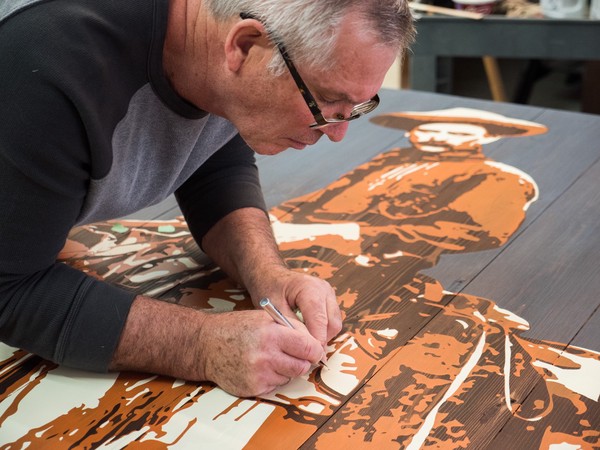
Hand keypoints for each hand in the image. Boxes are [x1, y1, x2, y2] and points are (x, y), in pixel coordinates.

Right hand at [198, 309, 324, 396]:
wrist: (206, 345)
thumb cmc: (237, 328)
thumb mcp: (265, 317)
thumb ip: (291, 327)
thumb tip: (314, 342)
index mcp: (272, 334)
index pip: (309, 348)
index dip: (314, 349)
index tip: (314, 349)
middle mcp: (266, 356)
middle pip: (303, 366)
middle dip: (302, 361)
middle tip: (294, 354)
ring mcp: (259, 375)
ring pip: (290, 377)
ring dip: (286, 369)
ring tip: (271, 357)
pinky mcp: (253, 388)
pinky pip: (276, 385)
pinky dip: (273, 378)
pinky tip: (260, 367)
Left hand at [254, 266, 341, 348]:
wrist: (271, 276)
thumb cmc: (270, 289)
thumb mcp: (275, 309)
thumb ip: (290, 327)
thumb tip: (304, 346)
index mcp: (310, 288)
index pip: (319, 319)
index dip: (316, 341)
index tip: (309, 357)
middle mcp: (324, 289)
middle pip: (332, 323)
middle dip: (321, 341)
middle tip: (306, 355)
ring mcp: (329, 293)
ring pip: (334, 324)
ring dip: (323, 336)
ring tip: (305, 344)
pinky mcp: (330, 299)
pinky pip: (332, 320)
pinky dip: (323, 330)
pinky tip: (308, 334)